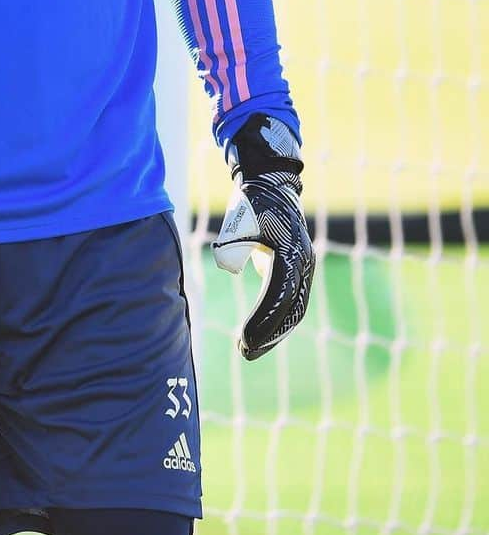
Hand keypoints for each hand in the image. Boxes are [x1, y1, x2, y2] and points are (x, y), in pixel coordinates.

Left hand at [212, 113, 314, 360]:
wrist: (270, 182)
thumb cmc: (249, 202)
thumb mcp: (237, 223)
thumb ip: (233, 246)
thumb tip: (230, 267)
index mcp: (290, 252)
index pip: (279, 296)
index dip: (263, 321)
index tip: (244, 340)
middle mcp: (303, 262)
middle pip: (291, 309)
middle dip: (269, 334)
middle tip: (244, 352)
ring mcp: (304, 266)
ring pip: (295, 309)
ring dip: (274, 332)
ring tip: (249, 350)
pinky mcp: (299, 268)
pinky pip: (292, 300)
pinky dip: (277, 319)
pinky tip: (260, 335)